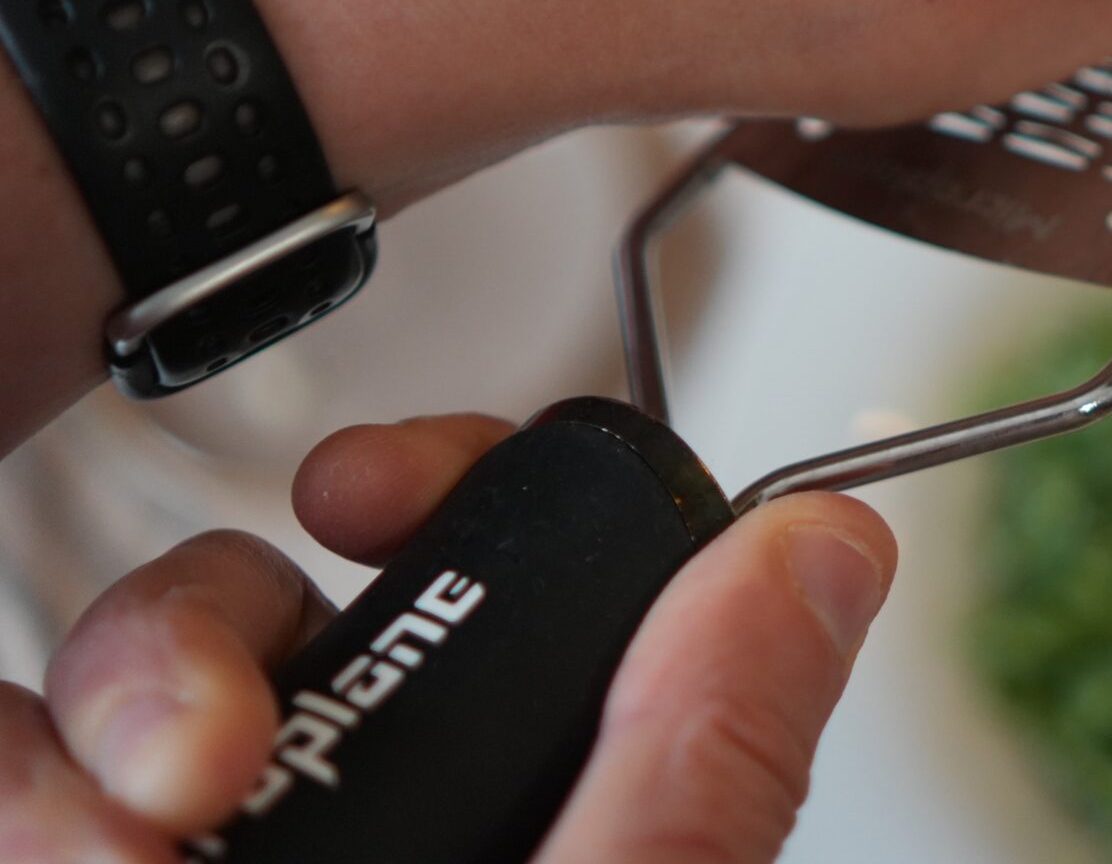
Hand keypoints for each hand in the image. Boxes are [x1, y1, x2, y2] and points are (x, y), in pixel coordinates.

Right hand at [0, 417, 894, 862]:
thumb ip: (708, 772)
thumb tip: (825, 547)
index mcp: (547, 821)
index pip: (505, 581)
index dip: (441, 488)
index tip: (362, 488)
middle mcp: (377, 822)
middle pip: (270, 603)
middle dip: (210, 626)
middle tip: (215, 747)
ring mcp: (215, 846)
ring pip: (121, 678)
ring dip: (106, 713)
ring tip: (138, 848)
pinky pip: (2, 763)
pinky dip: (12, 776)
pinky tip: (68, 848)